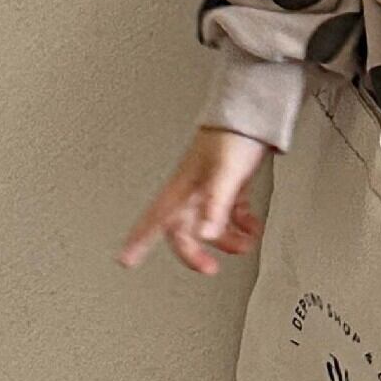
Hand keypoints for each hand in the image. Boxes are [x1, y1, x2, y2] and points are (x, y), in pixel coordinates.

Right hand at [118, 127, 270, 275]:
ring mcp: (211, 184)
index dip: (139, 240)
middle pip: (184, 228)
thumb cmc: (234, 133)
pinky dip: (241, 223)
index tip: (125, 260)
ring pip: (209, 222)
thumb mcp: (225, 173)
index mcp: (184, 186)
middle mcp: (194, 187)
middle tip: (209, 269)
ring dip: (227, 238)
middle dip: (196, 251)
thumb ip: (215, 205)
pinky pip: (229, 210)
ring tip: (244, 245)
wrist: (254, 111)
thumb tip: (204, 234)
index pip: (156, 219)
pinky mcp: (229, 180)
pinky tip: (251, 226)